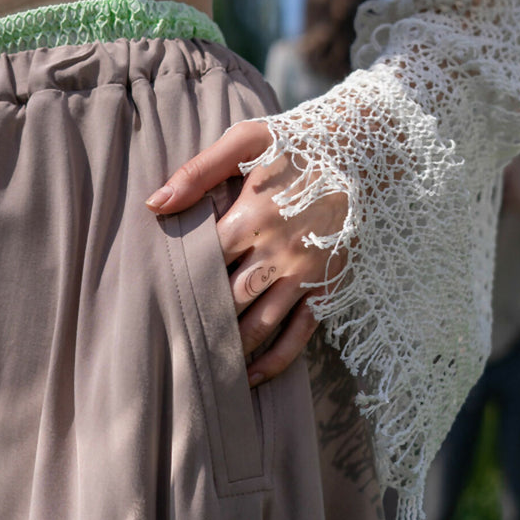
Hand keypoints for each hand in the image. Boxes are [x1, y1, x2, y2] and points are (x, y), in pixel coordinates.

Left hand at [146, 121, 347, 386]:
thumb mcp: (246, 141)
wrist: (365, 147)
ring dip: (229, 349)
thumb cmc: (298, 141)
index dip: (177, 279)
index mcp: (252, 215)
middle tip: (167, 341)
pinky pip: (299, 334)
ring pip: (258, 325)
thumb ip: (197, 172)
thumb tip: (154, 204)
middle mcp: (278, 252)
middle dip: (198, 320)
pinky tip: (249, 377)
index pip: (203, 260)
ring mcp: (304, 275)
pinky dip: (275, 361)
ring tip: (200, 369)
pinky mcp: (327, 287)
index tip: (153, 293)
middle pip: (226, 299)